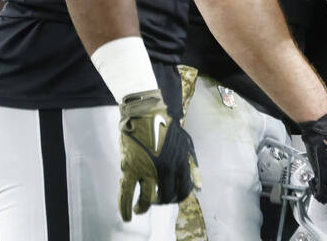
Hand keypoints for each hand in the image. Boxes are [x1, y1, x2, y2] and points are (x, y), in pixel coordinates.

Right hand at [118, 90, 197, 220]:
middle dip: (161, 202)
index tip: (172, 197)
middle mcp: (166, 168)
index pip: (184, 190)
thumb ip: (193, 166)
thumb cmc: (165, 125)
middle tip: (155, 200)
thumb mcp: (185, 143)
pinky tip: (128, 214)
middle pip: (166, 197)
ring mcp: (147, 169)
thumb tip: (199, 187)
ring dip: (143, 208)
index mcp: (180, 162)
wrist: (144, 111)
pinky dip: (126, 208)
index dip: (178, 197)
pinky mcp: (130, 168)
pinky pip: (127, 194)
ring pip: (147, 200)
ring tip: (140, 209)